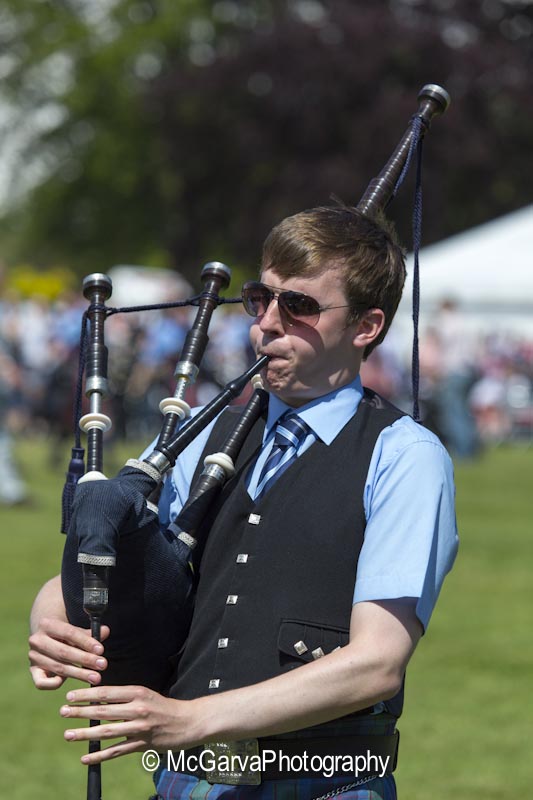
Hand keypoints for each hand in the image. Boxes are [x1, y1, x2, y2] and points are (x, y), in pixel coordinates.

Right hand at [29, 618, 109, 689]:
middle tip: (102, 665)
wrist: (46, 636)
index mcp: (47, 624)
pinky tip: (65, 681)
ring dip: (79, 673)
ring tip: (96, 677)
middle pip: (64, 652)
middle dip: (85, 660)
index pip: (69, 633)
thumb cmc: (66, 633)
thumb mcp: (76, 630)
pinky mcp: (33, 671)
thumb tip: (105, 631)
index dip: (86, 642)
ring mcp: (33, 657)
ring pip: (58, 667)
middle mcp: (37, 640)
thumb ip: (90, 632)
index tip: (101, 650)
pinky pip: (42, 682)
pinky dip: (54, 684)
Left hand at [59, 685, 193, 764]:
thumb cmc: (164, 707)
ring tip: (68, 734)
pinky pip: (117, 751)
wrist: (188, 722)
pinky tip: (85, 757)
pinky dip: (99, 755)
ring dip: (85, 733)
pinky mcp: (142, 745)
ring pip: (107, 732)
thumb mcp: (146, 695)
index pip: (107, 693)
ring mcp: (140, 729)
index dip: (87, 695)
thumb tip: (99, 699)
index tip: (71, 696)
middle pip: (104, 711)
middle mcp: (138, 709)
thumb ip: (125, 697)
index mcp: (138, 693)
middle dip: (81, 712)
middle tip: (63, 712)